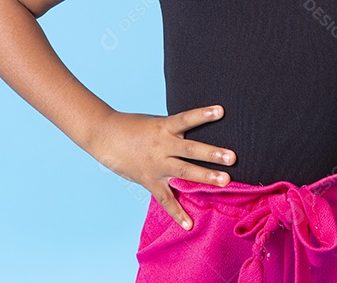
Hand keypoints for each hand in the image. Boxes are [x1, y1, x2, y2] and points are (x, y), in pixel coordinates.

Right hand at [89, 105, 235, 230]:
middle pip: (190, 149)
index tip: (221, 110)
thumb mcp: (155, 122)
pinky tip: (189, 224)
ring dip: (205, 176)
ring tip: (225, 181)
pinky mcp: (148, 180)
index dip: (203, 114)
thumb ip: (174, 130)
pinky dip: (177, 212)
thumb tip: (195, 133)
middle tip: (232, 158)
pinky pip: (165, 198)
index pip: (186, 118)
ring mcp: (156, 164)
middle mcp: (162, 145)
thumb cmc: (132, 126)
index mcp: (164, 127)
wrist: (104, 135)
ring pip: (184, 171)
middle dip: (212, 154)